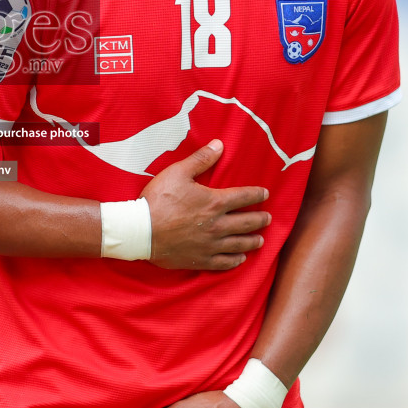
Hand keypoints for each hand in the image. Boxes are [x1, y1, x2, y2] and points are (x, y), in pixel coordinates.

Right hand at [141, 140, 269, 270]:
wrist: (140, 231)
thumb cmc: (158, 200)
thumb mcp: (178, 173)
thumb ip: (201, 159)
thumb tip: (220, 145)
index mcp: (214, 202)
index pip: (244, 197)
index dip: (257, 194)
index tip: (265, 193)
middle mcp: (218, 225)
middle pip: (247, 222)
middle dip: (260, 219)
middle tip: (268, 218)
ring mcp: (211, 244)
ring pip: (240, 244)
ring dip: (252, 241)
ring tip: (260, 240)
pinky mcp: (201, 259)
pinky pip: (224, 263)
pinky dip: (235, 260)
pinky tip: (240, 258)